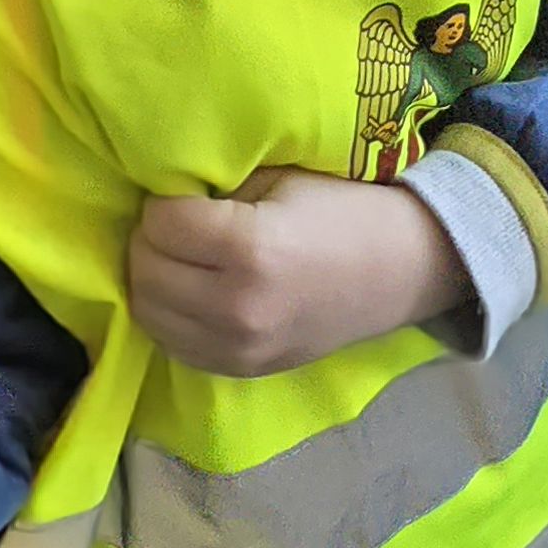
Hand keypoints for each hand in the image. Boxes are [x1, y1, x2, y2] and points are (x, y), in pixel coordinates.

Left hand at [127, 172, 463, 376]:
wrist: (402, 271)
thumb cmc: (344, 209)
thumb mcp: (280, 177)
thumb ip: (218, 187)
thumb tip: (161, 192)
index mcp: (251, 249)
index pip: (160, 223)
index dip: (164, 202)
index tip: (184, 195)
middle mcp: (238, 308)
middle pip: (145, 270)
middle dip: (150, 240)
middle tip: (176, 224)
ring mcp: (239, 348)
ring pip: (149, 313)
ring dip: (153, 279)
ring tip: (179, 257)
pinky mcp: (242, 371)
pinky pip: (173, 345)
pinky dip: (170, 316)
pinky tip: (191, 291)